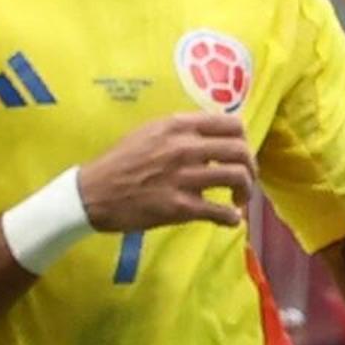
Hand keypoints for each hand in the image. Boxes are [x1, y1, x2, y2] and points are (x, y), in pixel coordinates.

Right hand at [77, 113, 256, 232]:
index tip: (239, 154)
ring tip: (238, 200)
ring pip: (236, 177)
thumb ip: (180, 131)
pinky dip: (232, 218)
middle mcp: (184, 147)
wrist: (93, 193)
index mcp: (178, 126)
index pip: (231, 124)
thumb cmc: (120, 162)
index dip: (243, 140)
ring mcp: (184, 177)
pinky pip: (220, 212)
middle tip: (245, 181)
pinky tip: (230, 220)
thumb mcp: (149, 132)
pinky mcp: (180, 207)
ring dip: (245, 191)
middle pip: (240, 151)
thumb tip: (210, 138)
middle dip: (250, 168)